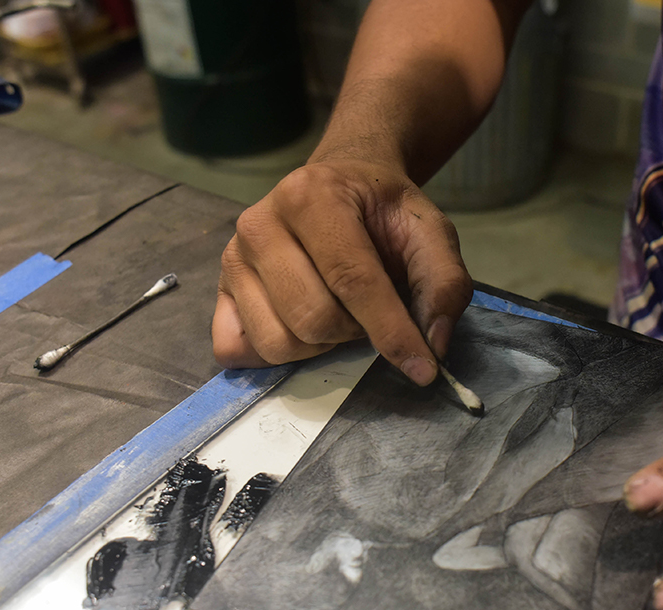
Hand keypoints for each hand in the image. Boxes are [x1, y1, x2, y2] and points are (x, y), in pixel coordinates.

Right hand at [212, 159, 472, 383]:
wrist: (341, 187)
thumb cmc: (382, 214)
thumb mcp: (429, 232)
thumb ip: (444, 282)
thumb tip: (434, 344)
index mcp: (312, 195)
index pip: (353, 280)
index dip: (391, 331)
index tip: (423, 369)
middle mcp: (260, 223)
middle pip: (313, 318)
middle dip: (354, 332)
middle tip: (369, 312)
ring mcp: (232, 258)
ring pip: (278, 341)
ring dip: (321, 346)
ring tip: (339, 315)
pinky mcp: (218, 290)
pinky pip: (236, 350)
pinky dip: (276, 356)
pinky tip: (302, 330)